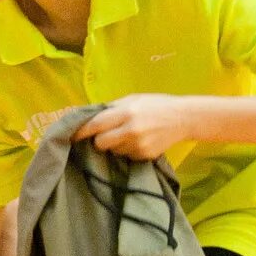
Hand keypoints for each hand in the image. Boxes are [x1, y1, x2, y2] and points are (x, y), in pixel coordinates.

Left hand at [77, 93, 191, 161]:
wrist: (183, 118)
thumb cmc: (155, 104)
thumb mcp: (132, 99)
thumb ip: (111, 109)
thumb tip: (88, 117)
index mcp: (125, 113)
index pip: (94, 125)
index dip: (81, 132)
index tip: (71, 136)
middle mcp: (130, 130)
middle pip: (100, 143)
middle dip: (99, 140)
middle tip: (105, 135)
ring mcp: (138, 146)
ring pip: (113, 151)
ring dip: (115, 145)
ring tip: (127, 135)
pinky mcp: (145, 156)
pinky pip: (126, 156)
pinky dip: (127, 150)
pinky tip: (138, 141)